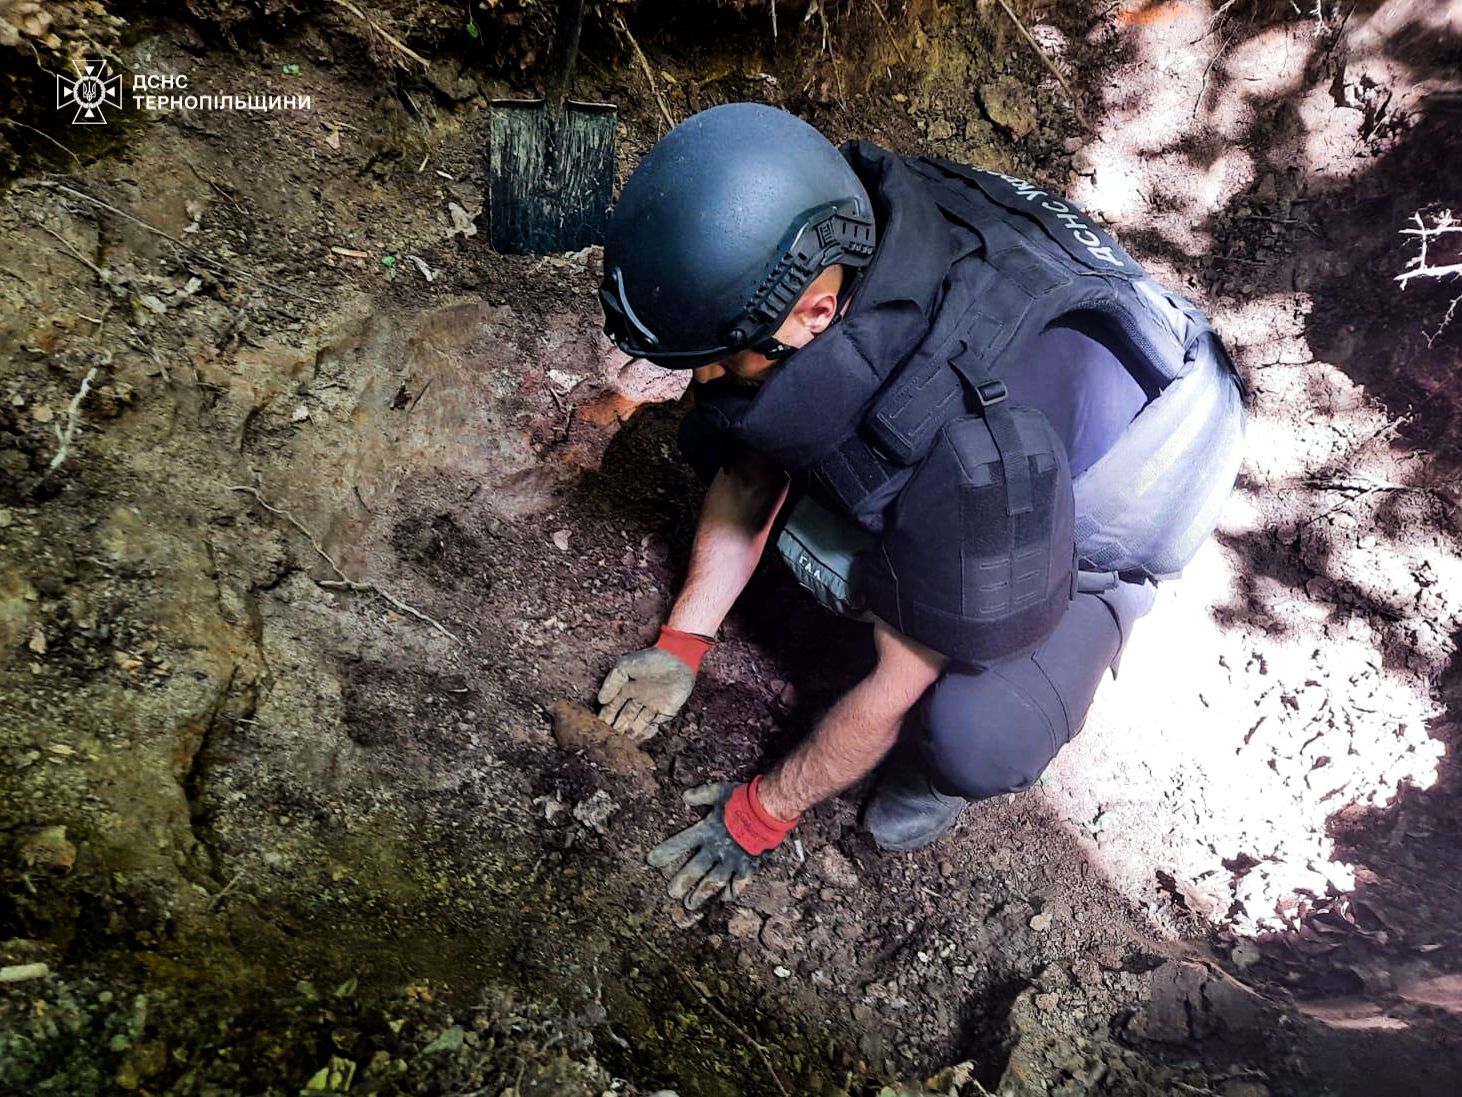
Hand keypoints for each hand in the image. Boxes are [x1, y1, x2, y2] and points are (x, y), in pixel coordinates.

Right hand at [597, 646, 695, 740]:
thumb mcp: (625, 666)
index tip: (598, 726)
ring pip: (637, 724)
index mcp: (628, 687)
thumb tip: (601, 700)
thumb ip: (612, 683)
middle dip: (616, 728)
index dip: (606, 715)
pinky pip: (654, 725)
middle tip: (608, 739)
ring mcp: (652, 705)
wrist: (678, 660)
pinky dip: (646, 733)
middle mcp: (638, 698)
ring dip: (629, 733)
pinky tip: (637, 739)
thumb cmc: (651, 660)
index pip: (614, 706)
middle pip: (624, 717)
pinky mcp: (666, 711)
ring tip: (621, 743)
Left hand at [647, 783, 760, 910]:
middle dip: (682, 881)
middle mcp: (716, 849)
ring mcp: (732, 861)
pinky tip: (723, 899)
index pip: (681, 843)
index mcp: (706, 831)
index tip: (651, 861)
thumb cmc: (743, 799)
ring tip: (690, 904)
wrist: (768, 810)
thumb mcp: (719, 791)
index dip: (666, 852)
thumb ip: (701, 795)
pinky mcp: (748, 867)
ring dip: (700, 894)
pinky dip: (730, 893)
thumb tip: (684, 796)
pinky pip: (737, 885)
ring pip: (712, 882)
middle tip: (671, 893)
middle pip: (694, 869)